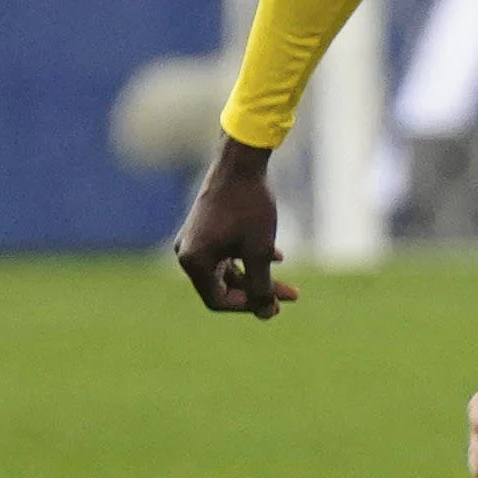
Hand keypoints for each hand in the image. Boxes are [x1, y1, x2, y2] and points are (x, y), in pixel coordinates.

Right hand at [173, 136, 297, 317]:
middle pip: (223, 286)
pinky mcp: (205, 228)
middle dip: (257, 292)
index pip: (218, 300)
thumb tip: (267, 315)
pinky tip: (277, 257)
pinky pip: (226, 253)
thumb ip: (261, 286)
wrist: (241, 162)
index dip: (249, 306)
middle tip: (291, 296)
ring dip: (256, 276)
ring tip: (287, 282)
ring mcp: (194, 239)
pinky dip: (249, 258)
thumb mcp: (259, 251)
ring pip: (227, 271)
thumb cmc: (249, 206)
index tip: (277, 303)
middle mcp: (186, 252)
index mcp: (193, 261)